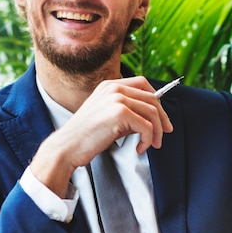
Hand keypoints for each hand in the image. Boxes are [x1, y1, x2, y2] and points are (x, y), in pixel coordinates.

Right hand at [29, 76, 172, 195]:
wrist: (68, 147)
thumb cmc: (86, 136)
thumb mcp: (107, 117)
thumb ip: (128, 113)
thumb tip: (151, 119)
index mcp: (110, 85)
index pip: (143, 84)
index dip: (157, 100)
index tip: (161, 117)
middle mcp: (114, 88)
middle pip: (152, 98)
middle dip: (162, 118)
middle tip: (164, 133)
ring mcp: (117, 99)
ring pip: (153, 113)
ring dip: (156, 132)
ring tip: (151, 144)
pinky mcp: (120, 113)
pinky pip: (146, 126)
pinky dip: (147, 139)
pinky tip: (140, 148)